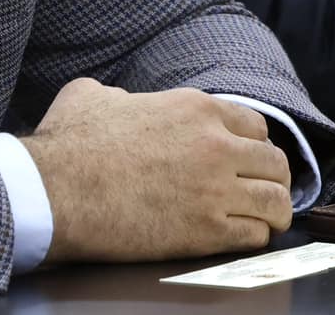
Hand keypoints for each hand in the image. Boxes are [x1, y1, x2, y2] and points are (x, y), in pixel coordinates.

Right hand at [19, 78, 292, 263]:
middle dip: (271, 178)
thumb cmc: (69, 144)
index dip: (252, 146)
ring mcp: (215, 190)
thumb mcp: (92, 95)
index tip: (245, 161)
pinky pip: (256, 236)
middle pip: (275, 163)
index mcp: (194, 108)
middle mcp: (215, 145)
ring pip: (277, 201)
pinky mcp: (206, 232)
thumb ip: (119, 95)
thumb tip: (116, 100)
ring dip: (274, 211)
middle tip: (260, 192)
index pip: (255, 126)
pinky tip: (242, 238)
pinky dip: (256, 237)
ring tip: (265, 220)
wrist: (58, 191)